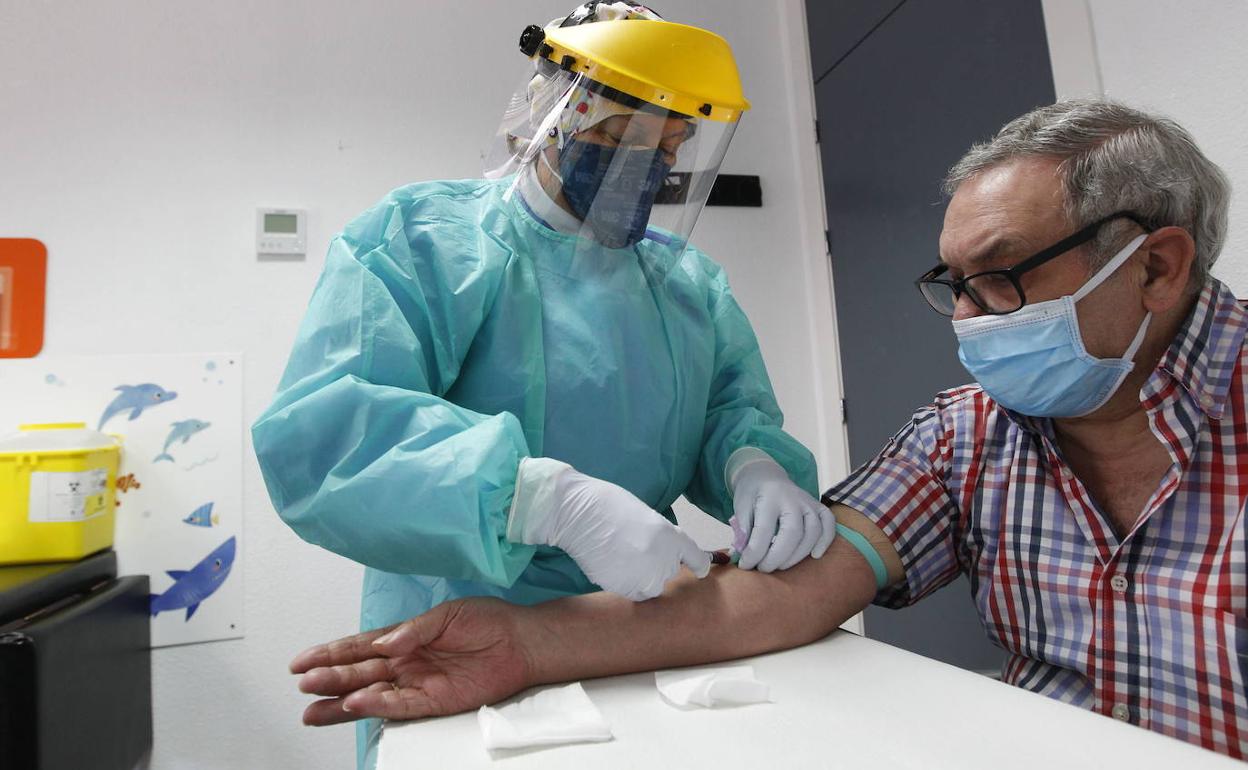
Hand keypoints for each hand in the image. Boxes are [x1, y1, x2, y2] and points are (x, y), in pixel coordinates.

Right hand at [290, 598, 533, 725]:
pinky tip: (355, 705)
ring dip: (342, 701)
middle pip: (358, 673)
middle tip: (302, 686)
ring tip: (312, 711)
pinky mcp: (434, 702)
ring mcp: (417, 683)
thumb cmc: (488, 622)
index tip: (301, 661)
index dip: (330, 653)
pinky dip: (377, 706)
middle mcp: (405, 662)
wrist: (520, 642)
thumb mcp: (448, 614)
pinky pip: (400, 706)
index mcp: (404, 637)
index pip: (360, 647)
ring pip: (371, 695)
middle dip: (328, 678)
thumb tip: (387, 642)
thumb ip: (415, 629)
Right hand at [516, 462, 710, 600]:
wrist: (579, 514)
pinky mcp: (623, 589)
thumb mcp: (647, 517)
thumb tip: (663, 559)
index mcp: (672, 537)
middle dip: (656, 564)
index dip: (699, 565)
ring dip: (641, 577)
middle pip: (668, 574)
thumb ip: (662, 539)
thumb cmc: (609, 506)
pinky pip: (632, 593)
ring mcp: (643, 577)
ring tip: (619, 555)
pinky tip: (611, 564)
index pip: (696, 558)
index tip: (701, 572)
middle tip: (632, 546)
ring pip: (650, 587)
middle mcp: (663, 561)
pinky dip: (625, 583)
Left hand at [730, 458, 834, 571]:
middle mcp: (793, 498)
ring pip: (813, 532)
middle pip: (792, 533)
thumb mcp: (740, 506)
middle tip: (763, 568)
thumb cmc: (751, 494)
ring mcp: (808, 502)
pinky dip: (825, 541)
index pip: (764, 530)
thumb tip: (744, 556)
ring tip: (780, 565)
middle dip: (777, 557)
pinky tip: (814, 555)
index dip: (754, 553)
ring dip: (798, 555)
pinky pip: (829, 524)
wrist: (766, 475)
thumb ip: (742, 530)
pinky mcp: (818, 506)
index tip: (745, 565)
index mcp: (769, 496)